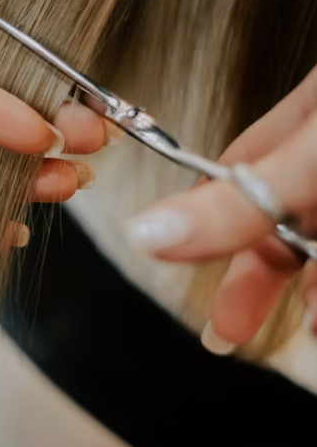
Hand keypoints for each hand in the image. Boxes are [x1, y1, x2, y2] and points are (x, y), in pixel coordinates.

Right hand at [124, 64, 316, 347]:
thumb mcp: (313, 154)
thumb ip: (239, 198)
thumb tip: (146, 231)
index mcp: (304, 117)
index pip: (236, 171)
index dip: (205, 223)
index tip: (176, 264)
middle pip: (279, 216)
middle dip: (256, 277)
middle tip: (226, 329)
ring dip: (310, 292)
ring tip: (310, 328)